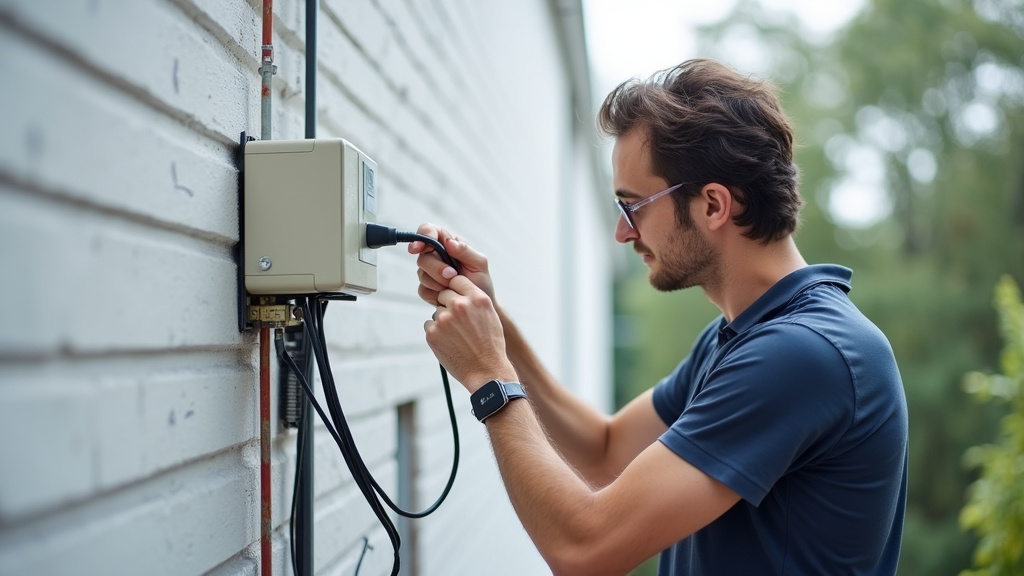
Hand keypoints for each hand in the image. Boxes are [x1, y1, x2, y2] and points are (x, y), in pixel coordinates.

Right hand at [407, 223, 495, 306]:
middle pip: (422, 256)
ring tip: (454, 286)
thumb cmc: (481, 282)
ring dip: (438, 282)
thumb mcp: (479, 264)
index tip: (419, 247)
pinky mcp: (426, 289)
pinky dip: (436, 293)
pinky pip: (423, 290)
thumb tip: (449, 242)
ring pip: (421, 274)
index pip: (428, 231)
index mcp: (447, 243)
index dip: (421, 237)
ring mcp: (429, 273)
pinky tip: (448, 294)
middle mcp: (435, 256)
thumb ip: (465, 250)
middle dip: (436, 267)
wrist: (479, 306)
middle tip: (452, 275)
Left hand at [424, 275, 515, 392]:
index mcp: (477, 299)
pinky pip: (429, 325)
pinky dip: (436, 333)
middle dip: (448, 305)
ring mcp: (444, 319)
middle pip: (444, 294)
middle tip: (458, 323)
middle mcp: (460, 305)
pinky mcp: (433, 333)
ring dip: (442, 321)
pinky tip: (450, 343)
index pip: (457, 280)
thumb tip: (459, 290)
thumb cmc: (490, 346)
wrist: (487, 372)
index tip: (457, 296)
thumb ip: (475, 300)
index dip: (456, 289)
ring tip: (457, 337)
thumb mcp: (490, 316)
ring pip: (437, 311)